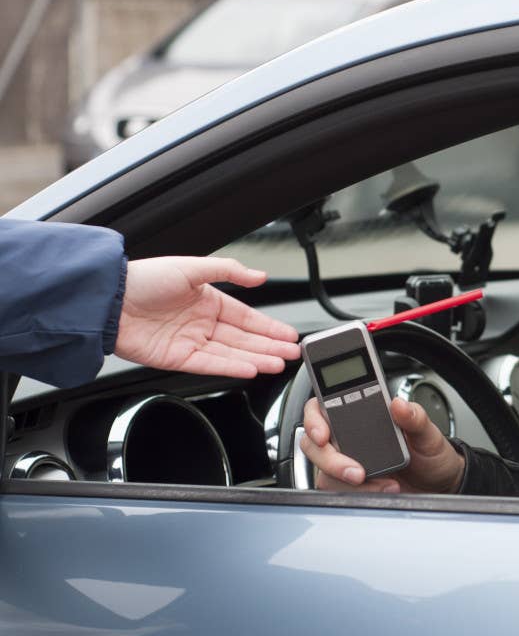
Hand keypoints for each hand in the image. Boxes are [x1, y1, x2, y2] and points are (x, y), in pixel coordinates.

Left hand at [115, 256, 299, 377]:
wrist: (108, 301)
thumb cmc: (143, 279)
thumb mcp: (191, 267)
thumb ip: (229, 272)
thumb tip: (260, 277)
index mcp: (207, 301)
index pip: (247, 317)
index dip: (269, 327)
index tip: (289, 334)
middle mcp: (201, 323)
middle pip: (244, 338)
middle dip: (270, 346)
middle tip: (293, 353)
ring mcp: (191, 342)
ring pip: (232, 353)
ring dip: (257, 359)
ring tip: (279, 363)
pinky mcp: (178, 358)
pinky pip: (210, 364)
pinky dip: (231, 367)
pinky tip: (251, 368)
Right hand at [300, 394, 465, 493]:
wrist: (439, 484)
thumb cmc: (429, 453)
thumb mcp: (427, 432)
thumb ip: (414, 416)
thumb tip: (399, 404)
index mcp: (361, 414)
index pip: (322, 408)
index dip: (313, 419)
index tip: (323, 434)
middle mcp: (348, 436)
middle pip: (315, 443)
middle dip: (330, 460)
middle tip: (357, 472)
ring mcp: (347, 461)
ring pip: (322, 470)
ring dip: (346, 480)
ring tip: (382, 482)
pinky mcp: (350, 484)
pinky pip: (337, 490)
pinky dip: (357, 493)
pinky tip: (381, 488)